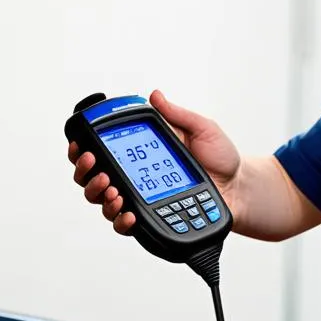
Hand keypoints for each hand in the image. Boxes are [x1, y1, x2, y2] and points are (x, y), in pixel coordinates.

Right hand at [67, 90, 242, 235]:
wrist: (239, 188)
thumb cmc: (222, 158)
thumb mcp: (202, 129)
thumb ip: (177, 115)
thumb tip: (155, 95)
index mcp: (139, 151)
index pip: (101, 150)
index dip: (81, 148)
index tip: (80, 144)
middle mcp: (133, 176)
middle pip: (90, 178)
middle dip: (85, 172)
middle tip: (96, 166)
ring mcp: (139, 199)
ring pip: (101, 202)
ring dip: (99, 195)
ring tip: (113, 190)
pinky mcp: (150, 218)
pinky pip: (123, 225)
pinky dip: (120, 220)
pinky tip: (127, 213)